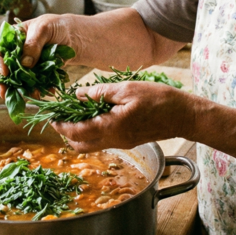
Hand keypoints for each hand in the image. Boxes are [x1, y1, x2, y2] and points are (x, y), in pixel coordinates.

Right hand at [0, 14, 73, 97]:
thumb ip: (33, 43)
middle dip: (0, 83)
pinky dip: (39, 90)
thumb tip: (25, 63)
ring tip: (32, 95)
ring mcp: (24, 67)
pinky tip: (48, 91)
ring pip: (14, 82)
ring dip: (20, 91)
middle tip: (4, 93)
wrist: (72, 36)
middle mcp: (13, 54)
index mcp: (10, 39)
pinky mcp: (35, 76)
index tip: (4, 71)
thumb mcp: (43, 28)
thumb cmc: (55, 26)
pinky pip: (33, 86)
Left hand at [52, 81, 197, 151]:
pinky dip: (92, 132)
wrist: (184, 116)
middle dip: (66, 133)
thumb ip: (100, 93)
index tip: (51, 116)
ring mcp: (121, 143)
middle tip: (61, 116)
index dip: (60, 125)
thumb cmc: (159, 99)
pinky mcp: (127, 142)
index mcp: (111, 127)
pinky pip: (102, 141)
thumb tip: (78, 95)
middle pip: (79, 145)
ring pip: (90, 145)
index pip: (76, 132)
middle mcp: (114, 140)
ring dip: (78, 133)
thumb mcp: (126, 89)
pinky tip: (94, 115)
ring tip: (75, 114)